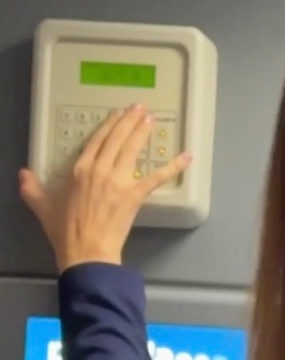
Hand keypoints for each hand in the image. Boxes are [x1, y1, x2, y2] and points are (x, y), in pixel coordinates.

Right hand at [18, 105, 192, 271]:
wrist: (86, 251)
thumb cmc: (65, 231)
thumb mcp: (43, 207)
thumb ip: (32, 188)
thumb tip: (23, 174)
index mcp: (80, 169)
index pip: (97, 140)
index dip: (109, 125)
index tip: (118, 114)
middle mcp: (100, 169)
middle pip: (117, 138)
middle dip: (129, 121)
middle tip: (140, 108)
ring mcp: (118, 181)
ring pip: (132, 149)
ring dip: (143, 132)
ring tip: (152, 119)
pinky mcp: (135, 195)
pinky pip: (156, 177)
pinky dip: (173, 167)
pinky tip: (187, 157)